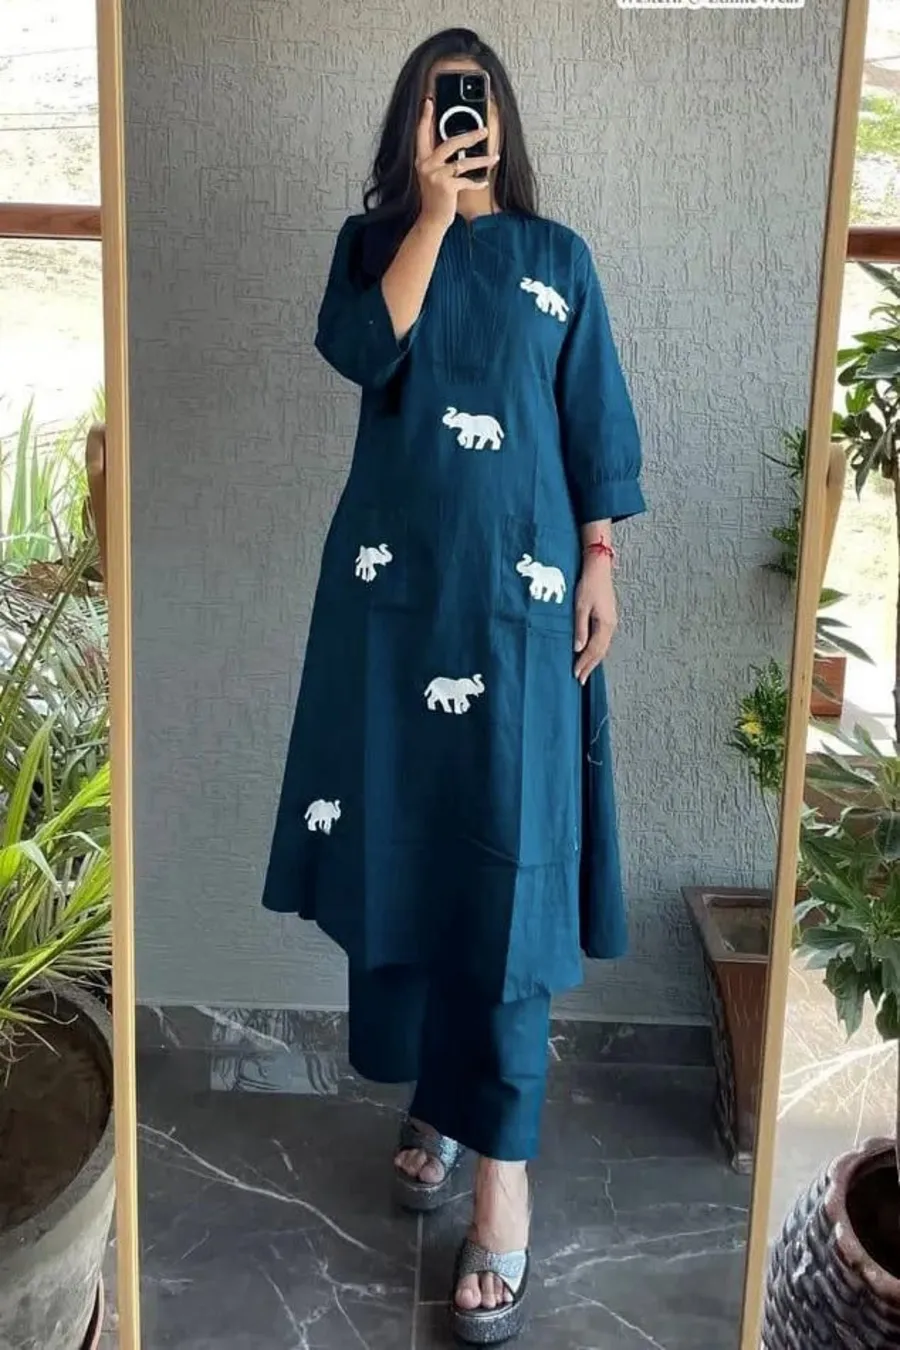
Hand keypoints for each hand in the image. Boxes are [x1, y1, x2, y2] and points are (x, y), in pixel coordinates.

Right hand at [415, 97, 498, 231]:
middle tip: (485, 130)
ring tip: (494, 156)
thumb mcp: (433, 175)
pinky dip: (477, 183)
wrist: (431, 220)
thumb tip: (459, 143)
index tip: (428, 101)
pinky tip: (484, 183)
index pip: (422, 133)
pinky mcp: (446, 187)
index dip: (425, 117)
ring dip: (482, 160)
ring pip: (463, 162)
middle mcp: (426, 165)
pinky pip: (466, 181)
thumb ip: (440, 159)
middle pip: (450, 143)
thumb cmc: (436, 197)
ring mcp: (435, 176)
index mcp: (421, 160)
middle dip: (470, 136)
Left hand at [573, 554, 617, 684]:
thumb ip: (580, 628)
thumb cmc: (588, 585)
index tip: (576, 675)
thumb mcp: (580, 607)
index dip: (584, 663)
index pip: (594, 650)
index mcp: (604, 624)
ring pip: (603, 646)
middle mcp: (610, 625)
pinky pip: (603, 639)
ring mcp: (611, 622)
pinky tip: (590, 653)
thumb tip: (578, 649)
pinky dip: (596, 650)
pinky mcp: (608, 617)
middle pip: (600, 651)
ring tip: (584, 670)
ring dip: (593, 659)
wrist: (599, 568)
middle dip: (590, 666)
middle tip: (580, 679)